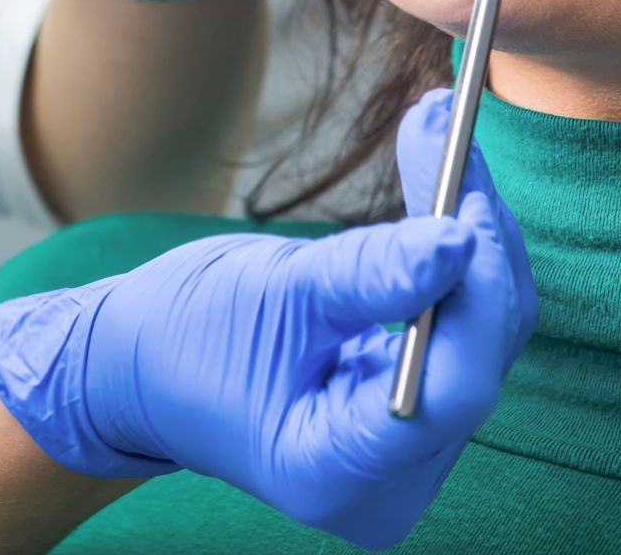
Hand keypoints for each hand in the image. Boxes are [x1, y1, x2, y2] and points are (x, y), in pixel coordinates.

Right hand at [0, 92, 532, 549]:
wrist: (140, 366)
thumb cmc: (186, 334)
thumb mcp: (273, 291)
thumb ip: (370, 273)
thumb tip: (461, 240)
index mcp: (336, 471)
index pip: (453, 388)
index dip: (475, 290)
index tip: (467, 195)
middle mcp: (386, 483)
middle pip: (478, 358)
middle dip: (474, 244)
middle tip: (450, 136)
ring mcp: (403, 456)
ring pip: (481, 339)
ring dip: (470, 241)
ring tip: (442, 144)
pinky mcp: (409, 415)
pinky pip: (461, 334)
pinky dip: (454, 263)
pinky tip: (443, 194)